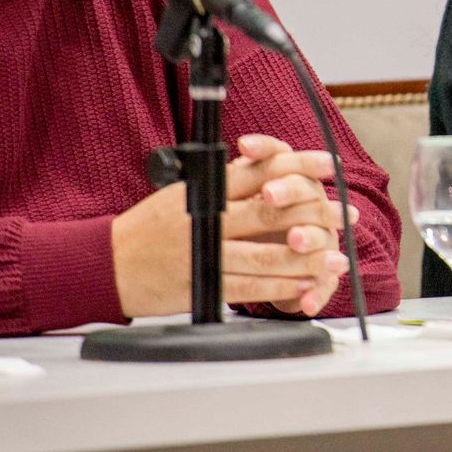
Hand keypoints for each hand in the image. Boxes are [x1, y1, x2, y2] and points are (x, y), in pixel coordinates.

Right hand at [112, 134, 357, 317]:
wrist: (105, 264)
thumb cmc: (149, 228)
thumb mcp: (185, 191)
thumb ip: (227, 182)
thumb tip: (270, 165)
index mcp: (205, 188)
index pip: (260, 168)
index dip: (300, 164)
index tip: (331, 165)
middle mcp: (207, 216)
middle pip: (271, 210)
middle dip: (316, 213)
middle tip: (347, 215)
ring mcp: (205, 252)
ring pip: (266, 253)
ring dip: (307, 257)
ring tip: (336, 259)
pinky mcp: (201, 283)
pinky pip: (249, 286)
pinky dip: (281, 286)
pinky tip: (305, 285)